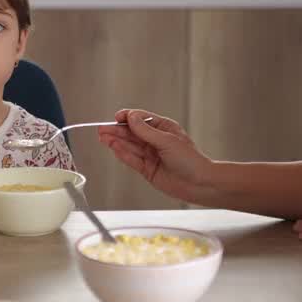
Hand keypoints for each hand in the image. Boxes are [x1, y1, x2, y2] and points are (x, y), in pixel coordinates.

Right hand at [98, 109, 214, 204]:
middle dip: (117, 130)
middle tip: (102, 129)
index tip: (117, 117)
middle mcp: (156, 141)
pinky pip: (132, 160)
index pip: (141, 120)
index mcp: (163, 129)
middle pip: (132, 133)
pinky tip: (113, 147)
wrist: (199, 183)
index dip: (128, 118)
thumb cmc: (191, 160)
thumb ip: (146, 131)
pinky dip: (122, 153)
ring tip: (102, 136)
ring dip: (116, 141)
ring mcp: (151, 156)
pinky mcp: (147, 170)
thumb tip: (131, 117)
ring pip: (130, 146)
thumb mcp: (167, 141)